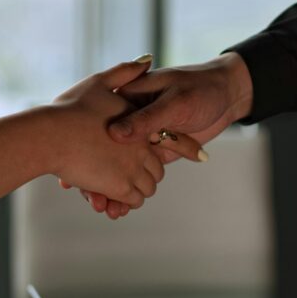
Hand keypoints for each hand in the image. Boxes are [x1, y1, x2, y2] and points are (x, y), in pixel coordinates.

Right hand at [62, 53, 253, 217]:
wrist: (225, 93)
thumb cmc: (200, 89)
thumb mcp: (173, 101)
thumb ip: (146, 118)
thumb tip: (117, 135)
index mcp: (127, 103)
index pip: (99, 132)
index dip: (83, 151)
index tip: (71, 174)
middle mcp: (130, 124)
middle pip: (104, 158)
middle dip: (97, 180)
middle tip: (91, 199)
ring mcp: (140, 142)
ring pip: (115, 172)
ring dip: (108, 192)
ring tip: (103, 208)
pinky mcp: (153, 156)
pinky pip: (134, 178)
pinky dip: (123, 195)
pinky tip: (114, 207)